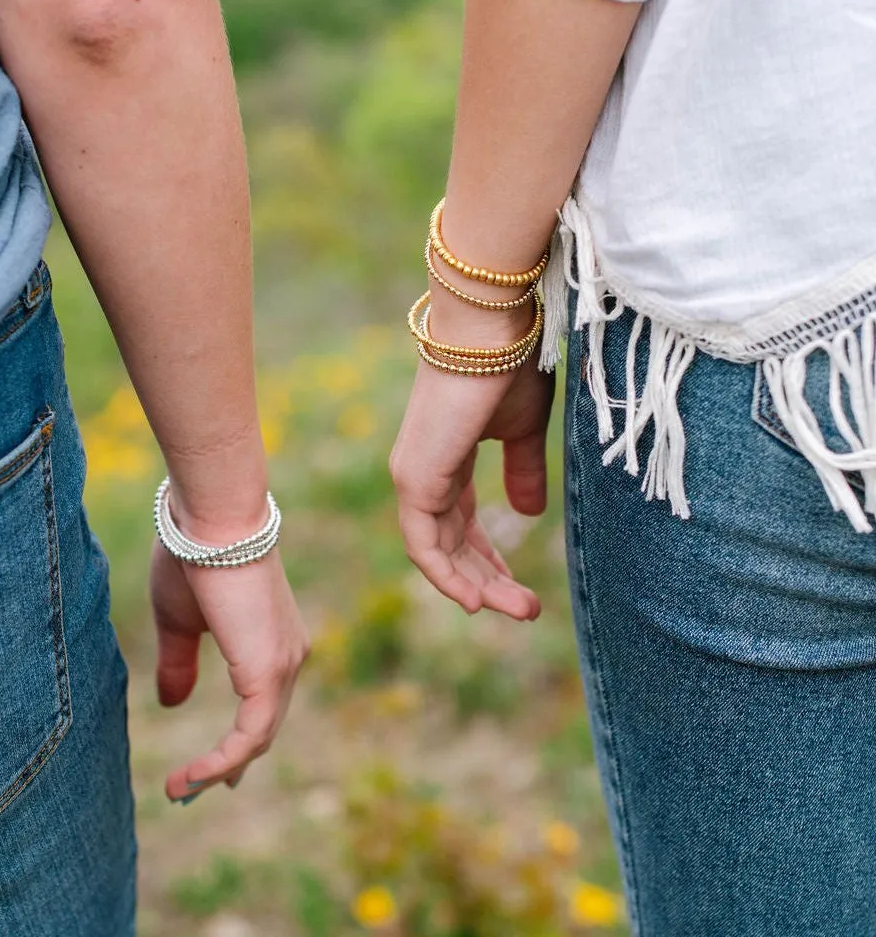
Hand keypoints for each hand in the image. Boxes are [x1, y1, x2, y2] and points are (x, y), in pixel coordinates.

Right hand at [149, 541, 308, 801]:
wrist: (211, 522)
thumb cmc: (194, 557)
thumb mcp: (181, 621)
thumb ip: (182, 663)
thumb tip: (173, 703)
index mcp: (273, 639)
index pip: (264, 703)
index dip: (241, 739)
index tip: (219, 769)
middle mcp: (289, 654)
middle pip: (265, 725)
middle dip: (231, 762)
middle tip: (195, 788)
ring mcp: (284, 663)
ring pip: (259, 735)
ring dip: (219, 769)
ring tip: (180, 790)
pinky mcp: (269, 671)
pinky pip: (250, 734)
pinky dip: (221, 761)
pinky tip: (190, 778)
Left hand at [389, 358, 553, 619]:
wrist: (492, 331)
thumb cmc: (509, 367)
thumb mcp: (523, 430)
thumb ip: (522, 472)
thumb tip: (528, 515)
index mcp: (446, 459)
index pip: (460, 523)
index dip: (488, 558)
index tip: (519, 586)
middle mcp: (423, 471)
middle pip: (451, 543)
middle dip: (488, 580)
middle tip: (528, 611)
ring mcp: (414, 476)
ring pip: (438, 551)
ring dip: (476, 585)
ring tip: (518, 611)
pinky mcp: (414, 478)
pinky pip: (424, 544)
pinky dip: (447, 576)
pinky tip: (476, 601)